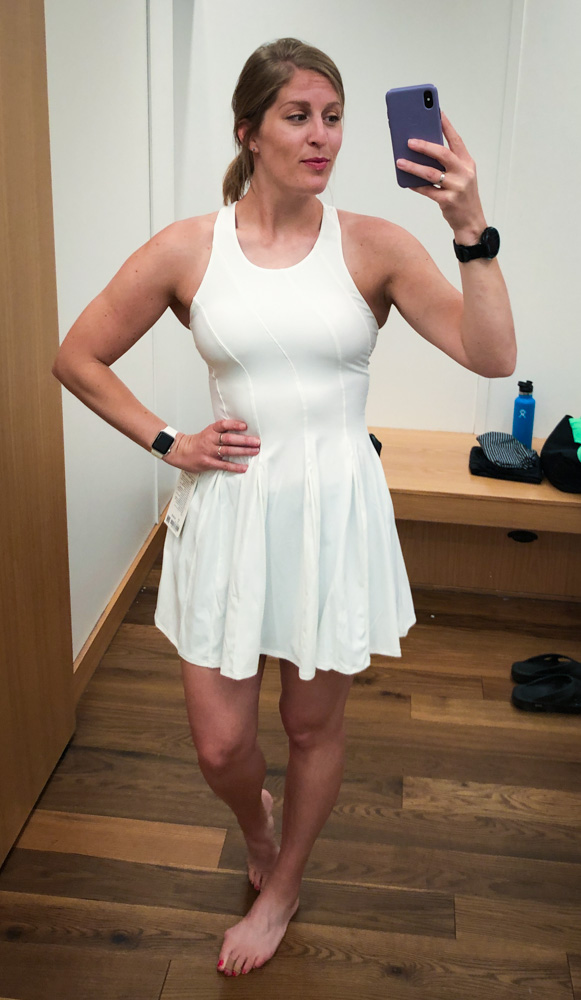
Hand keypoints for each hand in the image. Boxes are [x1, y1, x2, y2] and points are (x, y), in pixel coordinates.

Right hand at [163, 419, 259, 473]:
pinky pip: (224, 465)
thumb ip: (221, 432)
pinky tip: (244, 467)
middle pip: (230, 439)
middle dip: (245, 440)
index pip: (223, 425)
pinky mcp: (209, 463)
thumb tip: (240, 431)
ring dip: (244, 451)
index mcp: (210, 431)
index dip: (234, 425)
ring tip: (255, 451)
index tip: (245, 426)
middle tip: (257, 441)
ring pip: (229, 451)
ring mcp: (209, 452)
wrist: (180, 451)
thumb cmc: (197, 442)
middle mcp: (210, 440)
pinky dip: (235, 466)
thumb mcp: (208, 433)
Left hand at [396, 112, 486, 243]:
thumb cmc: (463, 195)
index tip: (436, 111)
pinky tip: (405, 181)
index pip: (456, 139)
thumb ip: (447, 163)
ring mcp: (457, 187)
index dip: (446, 125)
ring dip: (413, 167)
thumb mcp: (461, 175)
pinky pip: (427, 191)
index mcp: (467, 162)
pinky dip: (415, 185)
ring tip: (399, 161)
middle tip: (409, 141)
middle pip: (442, 154)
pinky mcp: (448, 201)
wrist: (471, 221)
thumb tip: (423, 149)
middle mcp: (464, 173)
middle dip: (424, 146)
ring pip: (431, 173)